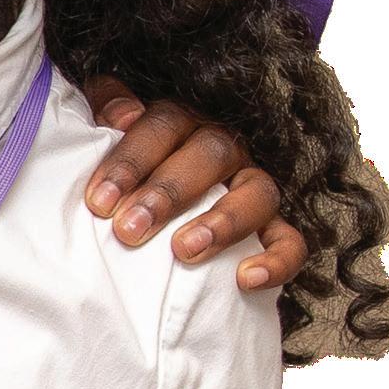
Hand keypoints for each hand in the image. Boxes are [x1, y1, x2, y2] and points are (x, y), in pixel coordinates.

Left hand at [80, 77, 303, 290]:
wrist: (150, 218)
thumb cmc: (124, 178)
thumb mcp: (106, 138)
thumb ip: (105, 110)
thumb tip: (120, 115)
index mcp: (183, 125)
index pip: (164, 124)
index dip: (131, 160)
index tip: (99, 202)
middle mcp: (224, 151)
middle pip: (210, 153)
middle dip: (167, 192)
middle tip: (129, 229)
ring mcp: (251, 188)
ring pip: (257, 192)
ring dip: (223, 221)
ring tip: (184, 250)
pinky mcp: (272, 229)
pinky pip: (289, 241)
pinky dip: (276, 260)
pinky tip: (246, 278)